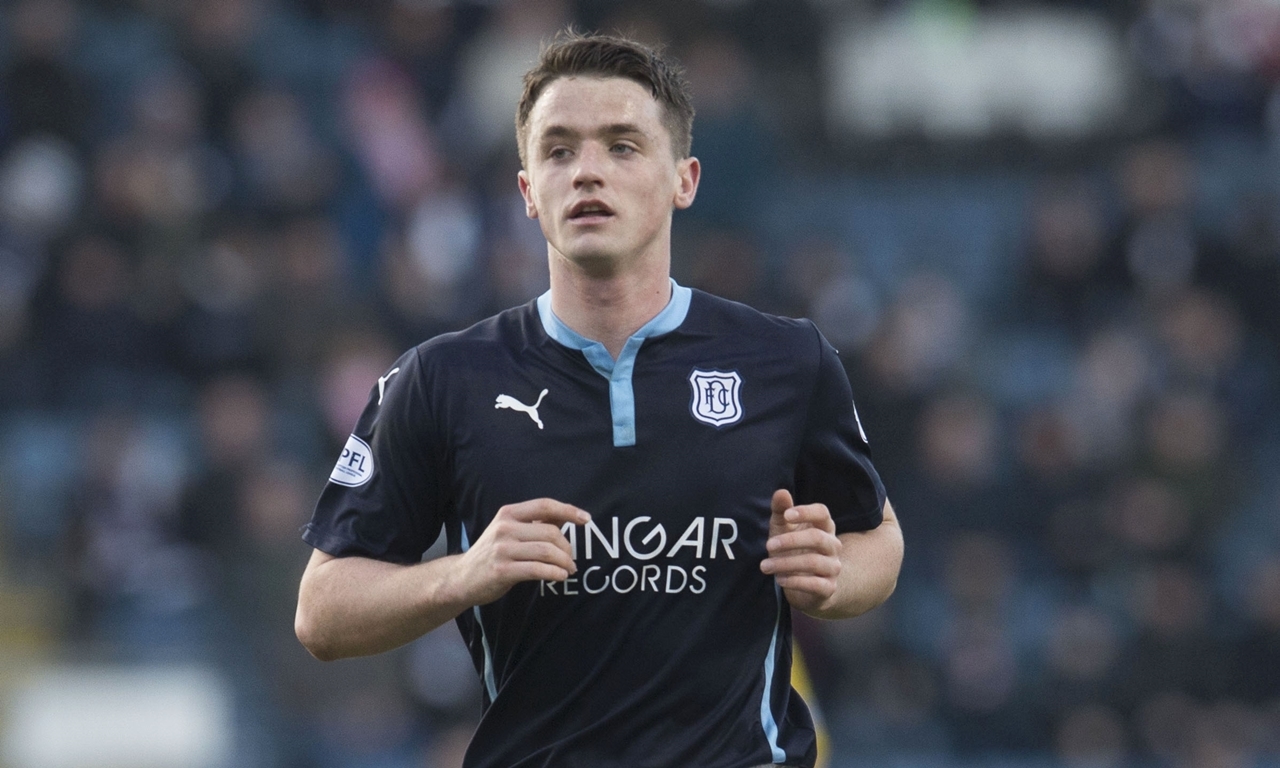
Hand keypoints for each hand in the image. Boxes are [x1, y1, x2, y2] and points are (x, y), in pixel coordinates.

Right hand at [455, 499, 589, 605]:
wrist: (462, 577)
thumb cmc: (493, 553)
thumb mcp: (509, 531)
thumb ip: (535, 523)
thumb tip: (566, 516)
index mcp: (508, 514)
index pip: (544, 505)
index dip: (568, 510)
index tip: (586, 519)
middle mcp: (504, 528)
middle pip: (550, 532)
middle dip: (567, 547)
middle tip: (571, 559)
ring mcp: (502, 549)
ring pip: (546, 551)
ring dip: (564, 562)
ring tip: (569, 569)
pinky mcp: (502, 571)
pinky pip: (537, 570)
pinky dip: (554, 573)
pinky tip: (560, 576)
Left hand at [760, 489, 840, 612]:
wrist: (806, 584)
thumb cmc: (793, 549)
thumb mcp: (782, 529)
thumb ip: (781, 510)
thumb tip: (781, 492)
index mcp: (824, 527)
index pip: (823, 513)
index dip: (806, 512)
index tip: (787, 515)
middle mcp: (833, 545)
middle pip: (817, 538)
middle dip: (790, 541)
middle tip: (768, 545)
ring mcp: (833, 567)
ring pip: (814, 562)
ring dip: (786, 563)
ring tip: (765, 566)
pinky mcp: (829, 588)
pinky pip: (816, 584)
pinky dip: (795, 581)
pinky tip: (779, 579)